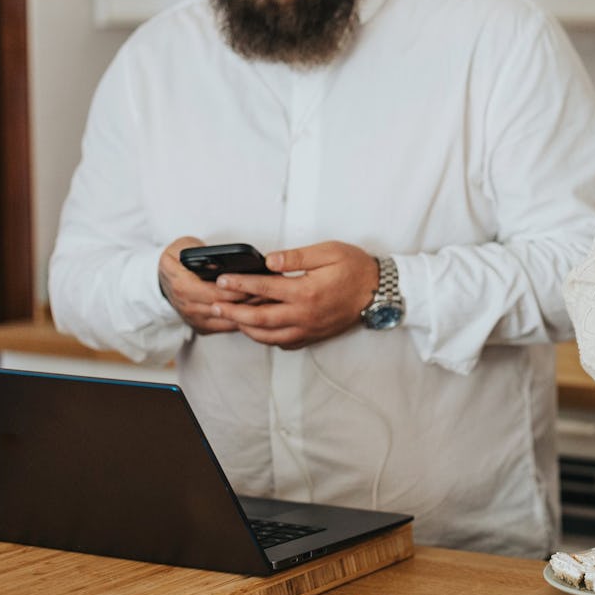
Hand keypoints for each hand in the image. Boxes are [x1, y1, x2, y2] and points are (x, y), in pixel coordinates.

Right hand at [158, 236, 264, 333]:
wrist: (161, 278)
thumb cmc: (176, 260)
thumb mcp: (183, 247)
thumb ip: (199, 252)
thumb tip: (219, 262)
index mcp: (182, 286)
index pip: (216, 292)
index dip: (239, 290)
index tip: (259, 284)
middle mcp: (188, 306)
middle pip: (226, 307)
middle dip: (251, 300)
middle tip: (273, 292)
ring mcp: (195, 319)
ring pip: (229, 319)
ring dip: (251, 312)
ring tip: (272, 301)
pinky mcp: (202, 326)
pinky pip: (227, 326)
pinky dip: (244, 320)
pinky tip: (260, 311)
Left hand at [207, 240, 379, 349]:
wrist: (380, 291)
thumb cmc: (356, 268)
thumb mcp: (329, 252)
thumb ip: (297, 257)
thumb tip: (269, 261)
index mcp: (307, 291)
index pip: (265, 288)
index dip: (240, 283)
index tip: (222, 280)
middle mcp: (305, 314)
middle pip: (260, 317)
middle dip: (233, 311)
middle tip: (213, 304)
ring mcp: (309, 328)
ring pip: (269, 335)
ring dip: (246, 328)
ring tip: (230, 318)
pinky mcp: (313, 336)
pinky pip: (284, 343)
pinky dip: (266, 338)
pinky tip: (257, 330)